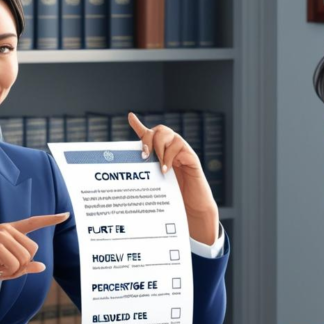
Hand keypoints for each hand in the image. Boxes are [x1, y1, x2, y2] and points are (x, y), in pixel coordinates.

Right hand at [0, 213, 69, 298]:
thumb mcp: (7, 267)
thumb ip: (25, 266)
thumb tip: (42, 266)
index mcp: (9, 230)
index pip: (33, 222)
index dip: (51, 219)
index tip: (66, 215)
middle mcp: (5, 229)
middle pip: (33, 250)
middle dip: (22, 265)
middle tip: (4, 268)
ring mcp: (0, 235)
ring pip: (25, 258)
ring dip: (14, 270)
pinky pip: (15, 264)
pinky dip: (7, 273)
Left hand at [128, 112, 218, 244]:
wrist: (194, 207)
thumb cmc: (175, 197)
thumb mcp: (156, 183)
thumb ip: (146, 173)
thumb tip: (129, 173)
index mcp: (161, 153)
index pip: (149, 136)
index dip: (138, 125)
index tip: (130, 116)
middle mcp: (172, 149)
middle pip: (158, 130)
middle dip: (148, 140)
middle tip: (144, 156)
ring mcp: (183, 151)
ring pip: (168, 135)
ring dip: (159, 148)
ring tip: (157, 166)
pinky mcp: (191, 157)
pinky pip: (179, 147)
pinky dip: (169, 157)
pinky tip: (166, 170)